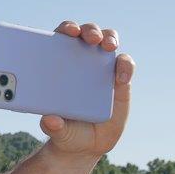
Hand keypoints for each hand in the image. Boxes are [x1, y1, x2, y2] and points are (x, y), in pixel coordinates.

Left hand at [41, 20, 135, 157]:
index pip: (60, 38)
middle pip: (85, 33)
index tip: (68, 31)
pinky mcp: (119, 79)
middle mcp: (81, 60)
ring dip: (109, 37)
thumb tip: (49, 120)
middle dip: (89, 30)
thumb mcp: (58, 131)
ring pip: (108, 40)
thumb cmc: (67, 130)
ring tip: (108, 46)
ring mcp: (101, 67)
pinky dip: (125, 66)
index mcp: (58, 65)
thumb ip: (53, 126)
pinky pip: (125, 64)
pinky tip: (121, 79)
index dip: (65, 29)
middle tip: (90, 38)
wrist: (87, 144)